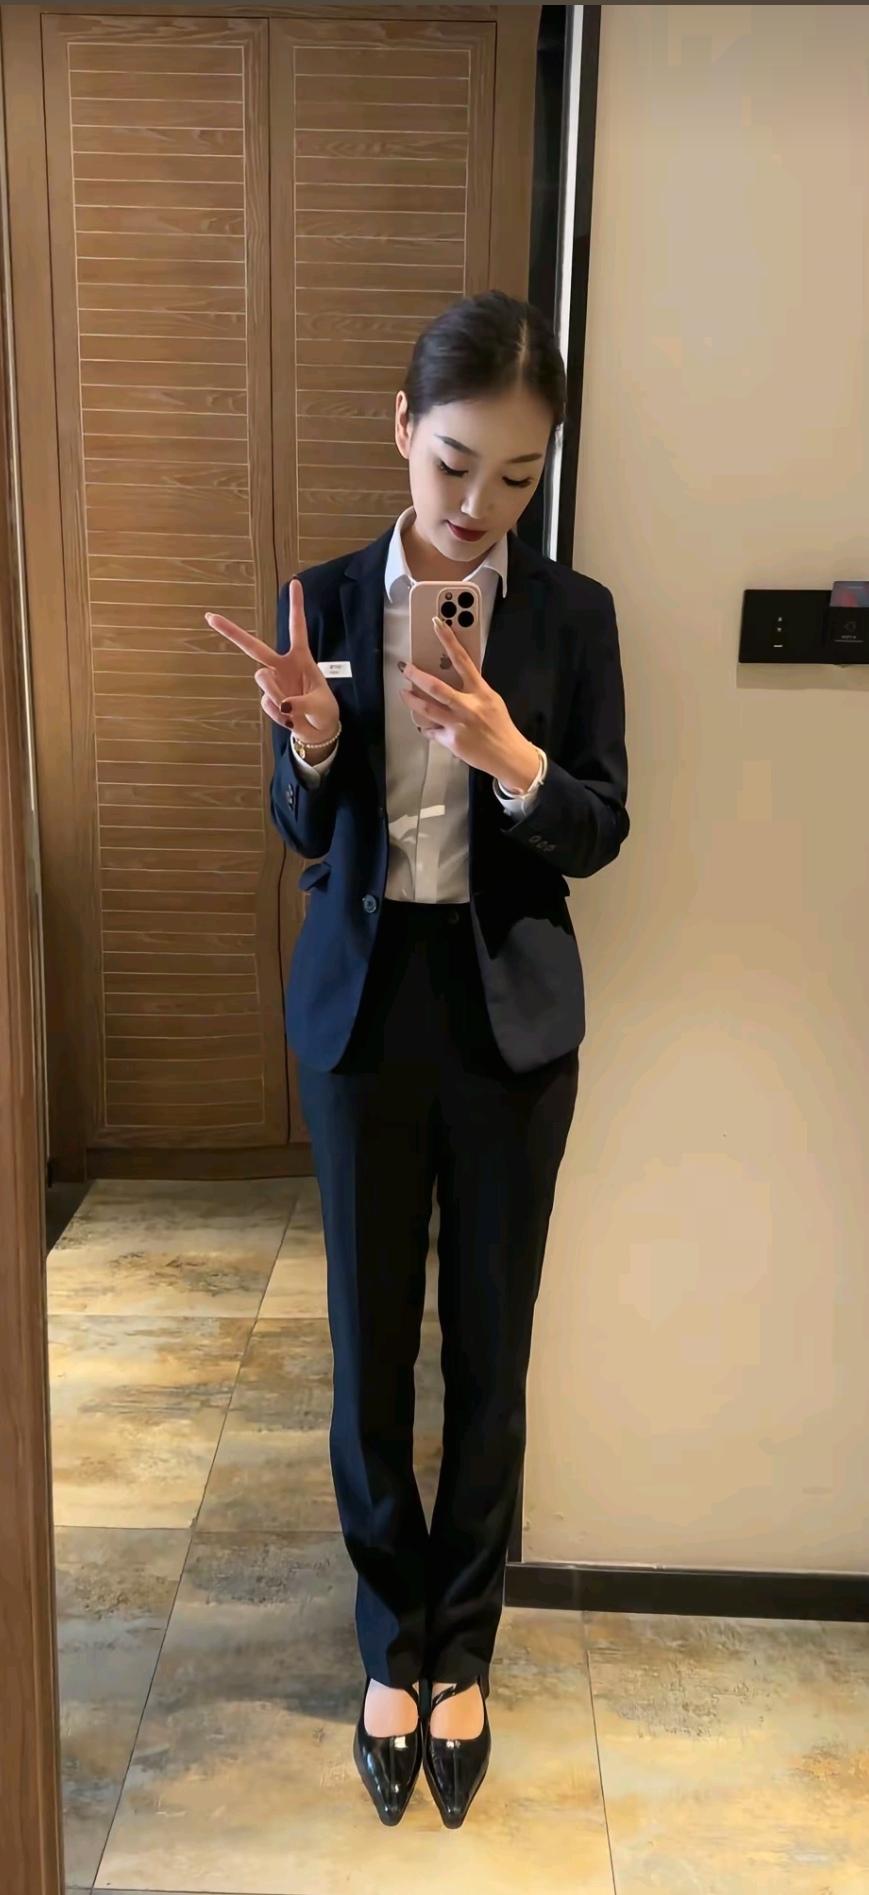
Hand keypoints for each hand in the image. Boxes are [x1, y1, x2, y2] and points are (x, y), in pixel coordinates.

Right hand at [204, 578, 339, 741]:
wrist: (318, 732)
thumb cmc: (324, 712)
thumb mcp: (321, 706)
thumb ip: (302, 703)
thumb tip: (283, 705)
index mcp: (301, 658)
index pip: (297, 628)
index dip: (296, 605)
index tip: (295, 582)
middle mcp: (282, 666)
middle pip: (253, 646)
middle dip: (231, 631)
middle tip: (210, 616)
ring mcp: (272, 682)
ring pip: (262, 679)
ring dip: (276, 693)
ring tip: (292, 710)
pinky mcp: (267, 700)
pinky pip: (267, 704)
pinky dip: (279, 714)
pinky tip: (289, 718)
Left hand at [401, 616, 539, 790]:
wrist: (508, 756)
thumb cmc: (500, 726)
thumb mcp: (491, 701)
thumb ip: (473, 690)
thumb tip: (452, 678)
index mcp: (481, 692)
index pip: (462, 660)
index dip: (448, 640)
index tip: (436, 623)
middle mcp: (468, 706)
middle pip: (436, 687)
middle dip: (416, 676)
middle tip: (405, 668)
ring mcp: (458, 725)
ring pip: (427, 709)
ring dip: (411, 700)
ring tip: (404, 693)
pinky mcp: (451, 741)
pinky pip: (432, 731)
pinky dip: (427, 727)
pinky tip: (425, 725)